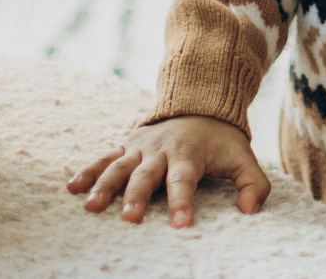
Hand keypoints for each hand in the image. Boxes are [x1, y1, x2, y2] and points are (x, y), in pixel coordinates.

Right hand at [69, 115, 269, 228]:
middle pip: (147, 175)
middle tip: (130, 219)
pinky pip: (104, 158)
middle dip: (138, 197)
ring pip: (119, 167)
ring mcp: (141, 148)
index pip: (185, 180)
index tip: (180, 223)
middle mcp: (161, 150)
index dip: (182, 201)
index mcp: (189, 153)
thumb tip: (251, 211)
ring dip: (105, 186)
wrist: (200, 103)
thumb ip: (253, 184)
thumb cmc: (221, 141)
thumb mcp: (243, 157)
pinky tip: (72, 187)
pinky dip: (88, 171)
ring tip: (92, 208)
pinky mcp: (126, 146)